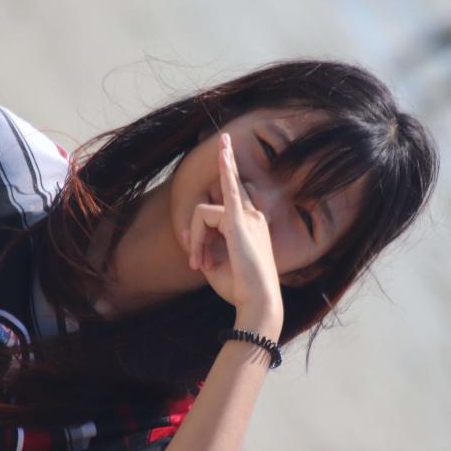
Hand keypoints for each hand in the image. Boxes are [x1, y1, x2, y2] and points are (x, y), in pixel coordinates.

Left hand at [182, 133, 282, 335]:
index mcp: (253, 227)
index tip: (200, 258)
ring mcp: (248, 215)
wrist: (258, 302)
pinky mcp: (238, 219)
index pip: (224, 212)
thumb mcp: (217, 266)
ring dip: (196, 241)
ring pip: (203, 215)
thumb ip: (205, 247)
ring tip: (200, 265)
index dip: (204, 234)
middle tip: (202, 263)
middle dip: (201, 233)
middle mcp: (254, 216)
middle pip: (212, 211)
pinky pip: (227, 188)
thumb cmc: (241, 290)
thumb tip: (192, 236)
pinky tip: (224, 148)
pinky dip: (225, 167)